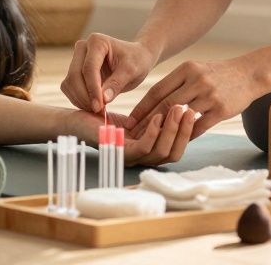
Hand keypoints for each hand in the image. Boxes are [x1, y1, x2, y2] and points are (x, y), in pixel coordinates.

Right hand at [60, 33, 156, 112]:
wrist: (135, 59)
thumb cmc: (136, 61)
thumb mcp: (132, 71)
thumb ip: (117, 83)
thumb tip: (104, 99)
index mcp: (97, 41)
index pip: (89, 68)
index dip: (92, 89)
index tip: (99, 107)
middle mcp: (82, 47)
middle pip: (75, 76)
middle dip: (85, 96)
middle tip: (99, 112)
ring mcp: (76, 59)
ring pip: (69, 83)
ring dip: (81, 100)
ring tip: (99, 110)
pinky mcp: (74, 71)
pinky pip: (69, 88)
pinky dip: (78, 100)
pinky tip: (93, 106)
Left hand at [66, 107, 198, 166]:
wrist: (77, 117)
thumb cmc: (105, 117)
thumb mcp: (137, 117)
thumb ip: (157, 119)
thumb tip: (183, 110)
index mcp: (147, 151)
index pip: (175, 149)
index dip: (187, 133)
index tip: (193, 113)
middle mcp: (141, 160)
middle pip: (172, 155)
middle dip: (184, 132)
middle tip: (189, 110)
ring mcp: (131, 159)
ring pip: (160, 152)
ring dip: (171, 130)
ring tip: (177, 110)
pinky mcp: (120, 153)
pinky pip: (142, 147)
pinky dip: (153, 132)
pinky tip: (157, 117)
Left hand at [127, 58, 260, 139]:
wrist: (249, 74)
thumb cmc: (217, 74)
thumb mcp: (195, 70)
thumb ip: (176, 83)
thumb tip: (154, 101)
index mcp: (186, 69)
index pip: (157, 90)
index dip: (142, 107)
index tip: (130, 120)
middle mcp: (197, 80)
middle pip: (166, 104)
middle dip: (148, 121)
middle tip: (135, 134)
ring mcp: (210, 95)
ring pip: (181, 116)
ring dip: (166, 129)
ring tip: (154, 140)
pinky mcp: (221, 109)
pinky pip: (200, 126)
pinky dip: (187, 134)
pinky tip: (178, 141)